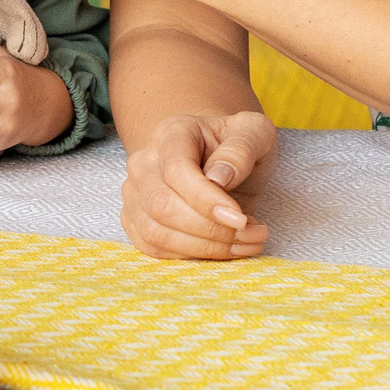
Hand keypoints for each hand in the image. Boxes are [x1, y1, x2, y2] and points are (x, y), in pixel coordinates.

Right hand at [121, 112, 277, 259]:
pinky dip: (191, 256)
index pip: (176, 171)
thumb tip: (218, 179)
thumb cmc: (236, 144)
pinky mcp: (136, 220)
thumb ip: (241, 149)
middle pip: (162, 206)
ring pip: (156, 233)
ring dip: (205, 248)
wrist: (219, 157)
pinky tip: (224, 248)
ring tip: (245, 241)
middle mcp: (144, 162)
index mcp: (171, 133)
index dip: (206, 201)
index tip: (241, 219)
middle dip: (210, 229)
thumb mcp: (254, 133)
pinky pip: (154, 248)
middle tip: (252, 232)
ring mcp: (135, 193)